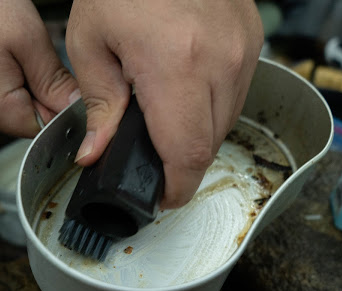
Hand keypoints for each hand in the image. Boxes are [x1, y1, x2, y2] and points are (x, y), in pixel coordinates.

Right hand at [0, 0, 79, 136]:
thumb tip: (76, 110)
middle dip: (34, 90)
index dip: (56, 104)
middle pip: (22, 120)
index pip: (42, 130)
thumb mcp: (25, 37)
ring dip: (15, 82)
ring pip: (5, 107)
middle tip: (23, 50)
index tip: (55, 74)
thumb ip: (54, 82)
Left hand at [66, 0, 262, 207]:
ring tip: (166, 125)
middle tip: (154, 164)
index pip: (188, 155)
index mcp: (175, 67)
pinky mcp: (251, 40)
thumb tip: (96, 153)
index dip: (176, 188)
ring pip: (227, 124)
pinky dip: (212, 108)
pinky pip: (236, 95)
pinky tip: (186, 96)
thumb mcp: (91, 43)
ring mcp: (242, 50)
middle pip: (210, 145)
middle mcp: (220, 62)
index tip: (162, 198)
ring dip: (198, 137)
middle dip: (183, 166)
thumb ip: (98, 106)